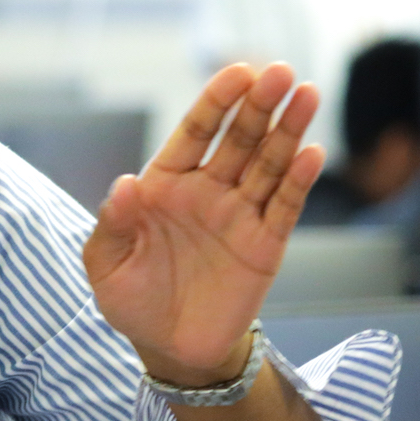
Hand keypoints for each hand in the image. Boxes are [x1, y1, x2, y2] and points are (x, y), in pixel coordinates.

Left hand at [85, 63, 321, 383]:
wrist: (169, 348)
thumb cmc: (131, 300)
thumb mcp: (106, 266)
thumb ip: (112, 226)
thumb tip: (124, 184)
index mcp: (164, 185)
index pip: (194, 133)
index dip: (216, 102)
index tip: (238, 73)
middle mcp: (207, 191)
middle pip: (238, 139)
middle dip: (258, 106)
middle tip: (279, 72)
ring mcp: (240, 214)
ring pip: (269, 163)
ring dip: (288, 130)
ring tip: (307, 93)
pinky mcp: (266, 243)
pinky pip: (285, 206)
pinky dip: (300, 180)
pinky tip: (312, 152)